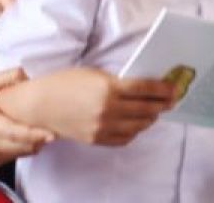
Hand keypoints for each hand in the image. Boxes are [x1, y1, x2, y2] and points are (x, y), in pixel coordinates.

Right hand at [0, 68, 53, 168]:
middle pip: (19, 146)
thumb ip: (4, 78)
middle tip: (53, 127)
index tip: (51, 134)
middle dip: (39, 138)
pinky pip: (11, 158)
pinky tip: (24, 136)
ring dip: (32, 144)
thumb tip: (25, 76)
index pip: (12, 132)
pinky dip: (22, 148)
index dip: (33, 134)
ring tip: (40, 129)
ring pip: (18, 154)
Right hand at [31, 68, 174, 145]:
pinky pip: (124, 139)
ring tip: (155, 111)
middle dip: (162, 104)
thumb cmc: (66, 83)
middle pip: (146, 108)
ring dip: (151, 118)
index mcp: (109, 88)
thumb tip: (146, 86)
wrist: (39, 104)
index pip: (146, 89)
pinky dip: (134, 131)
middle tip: (171, 100)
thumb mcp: (96, 74)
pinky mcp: (95, 139)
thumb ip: (120, 81)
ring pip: (138, 126)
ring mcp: (101, 127)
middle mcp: (107, 109)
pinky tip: (137, 124)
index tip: (174, 88)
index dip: (164, 89)